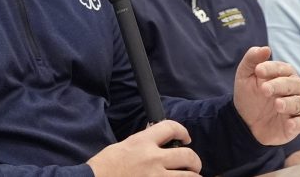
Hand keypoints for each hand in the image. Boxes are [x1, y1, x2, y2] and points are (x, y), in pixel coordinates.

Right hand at [86, 120, 200, 176]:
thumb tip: (157, 143)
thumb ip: (143, 144)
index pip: (171, 128)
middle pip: (187, 155)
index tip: (186, 138)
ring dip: (193, 176)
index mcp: (143, 142)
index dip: (183, 131)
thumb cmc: (104, 167)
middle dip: (195, 160)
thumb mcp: (123, 147)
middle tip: (194, 165)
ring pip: (188, 176)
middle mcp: (153, 158)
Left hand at [233, 46, 299, 145]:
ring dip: (288, 103)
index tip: (258, 71)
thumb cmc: (249, 96)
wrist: (244, 122)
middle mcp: (293, 90)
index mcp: (284, 75)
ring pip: (298, 103)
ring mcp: (295, 107)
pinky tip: (289, 124)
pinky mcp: (295, 125)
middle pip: (293, 84)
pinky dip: (296, 123)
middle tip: (264, 89)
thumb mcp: (245, 76)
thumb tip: (266, 48)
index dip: (271, 68)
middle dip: (279, 85)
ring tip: (277, 105)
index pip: (282, 68)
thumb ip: (252, 59)